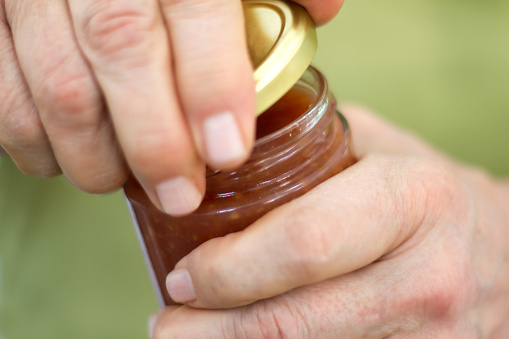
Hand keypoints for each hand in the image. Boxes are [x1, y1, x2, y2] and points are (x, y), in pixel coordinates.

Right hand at [0, 0, 342, 215]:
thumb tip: (323, 10)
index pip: (190, 8)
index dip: (211, 85)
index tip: (227, 152)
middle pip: (120, 54)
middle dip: (154, 143)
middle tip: (180, 196)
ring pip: (57, 84)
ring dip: (94, 155)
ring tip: (126, 184)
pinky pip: (3, 93)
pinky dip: (34, 141)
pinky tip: (70, 158)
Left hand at [150, 105, 508, 337]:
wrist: (503, 252)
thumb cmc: (427, 195)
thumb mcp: (381, 150)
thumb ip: (309, 146)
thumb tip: (223, 155)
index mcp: (413, 201)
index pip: (304, 245)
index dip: (230, 271)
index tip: (182, 279)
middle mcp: (425, 278)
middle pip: (294, 324)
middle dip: (212, 333)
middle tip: (167, 323)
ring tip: (194, 335)